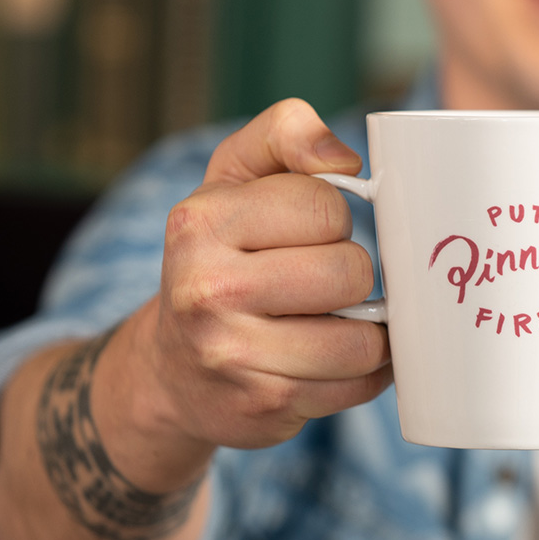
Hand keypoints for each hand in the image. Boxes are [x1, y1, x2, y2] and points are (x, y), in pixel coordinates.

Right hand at [117, 99, 391, 457]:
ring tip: (335, 320)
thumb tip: (344, 158)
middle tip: (323, 281)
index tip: (310, 232)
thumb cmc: (221, 256)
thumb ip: (287, 132)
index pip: (325, 207)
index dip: (334, 218)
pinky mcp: (265, 407)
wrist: (172, 367)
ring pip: (363, 339)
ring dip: (366, 329)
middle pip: (350, 272)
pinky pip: (360, 385)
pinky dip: (364, 371)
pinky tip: (333, 358)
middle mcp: (207, 291)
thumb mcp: (236, 176)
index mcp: (201, 223)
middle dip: (352, 274)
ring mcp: (233, 356)